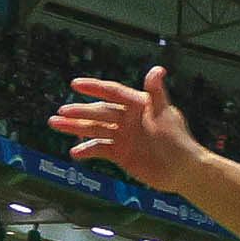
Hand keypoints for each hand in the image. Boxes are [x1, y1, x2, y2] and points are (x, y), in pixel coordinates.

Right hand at [48, 70, 204, 186]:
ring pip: (95, 129)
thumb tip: (157, 69)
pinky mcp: (121, 154)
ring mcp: (123, 136)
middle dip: (79, 112)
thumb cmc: (177, 140)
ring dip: (76, 128)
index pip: (113, 92)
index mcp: (138, 105)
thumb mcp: (165, 114)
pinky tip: (74, 152)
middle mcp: (127, 119)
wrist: (183, 170)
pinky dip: (87, 150)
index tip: (75, 84)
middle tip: (60, 113)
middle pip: (99, 112)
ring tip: (56, 125)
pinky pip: (100, 149)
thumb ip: (156, 93)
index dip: (94, 87)